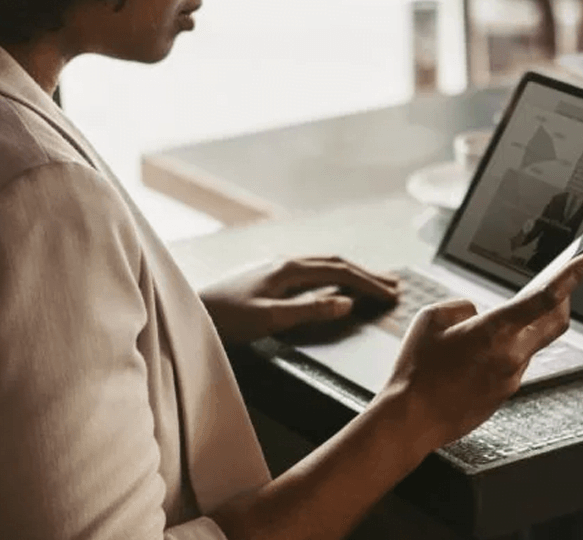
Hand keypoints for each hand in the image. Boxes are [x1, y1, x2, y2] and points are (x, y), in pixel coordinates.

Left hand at [200, 256, 399, 341]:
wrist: (188, 313)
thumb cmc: (225, 319)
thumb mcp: (269, 318)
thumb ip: (309, 310)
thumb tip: (346, 302)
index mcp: (289, 269)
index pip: (340, 271)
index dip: (369, 283)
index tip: (392, 294)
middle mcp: (285, 262)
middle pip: (336, 262)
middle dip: (367, 273)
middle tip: (395, 284)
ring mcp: (276, 267)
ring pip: (324, 264)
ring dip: (352, 272)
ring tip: (373, 281)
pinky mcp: (268, 276)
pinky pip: (312, 271)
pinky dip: (334, 275)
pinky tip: (335, 283)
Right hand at [377, 252, 582, 449]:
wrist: (411, 420)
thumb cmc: (416, 371)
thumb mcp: (431, 319)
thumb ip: (462, 307)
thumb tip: (479, 314)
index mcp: (495, 330)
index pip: (546, 297)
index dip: (575, 274)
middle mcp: (511, 355)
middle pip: (556, 322)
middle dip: (563, 300)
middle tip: (559, 286)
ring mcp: (511, 378)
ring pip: (530, 345)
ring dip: (519, 331)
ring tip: (479, 334)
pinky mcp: (504, 395)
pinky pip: (512, 365)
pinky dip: (502, 354)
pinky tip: (472, 359)